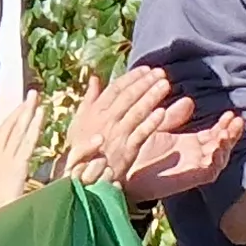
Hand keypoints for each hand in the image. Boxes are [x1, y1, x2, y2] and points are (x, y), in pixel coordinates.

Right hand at [59, 65, 183, 186]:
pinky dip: (151, 123)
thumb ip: (90, 99)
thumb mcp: (80, 121)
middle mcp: (106, 120)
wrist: (80, 177)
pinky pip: (140, 134)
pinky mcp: (126, 151)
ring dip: (151, 97)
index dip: (132, 77)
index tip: (146, 69)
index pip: (116, 88)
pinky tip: (162, 112)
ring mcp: (117, 135)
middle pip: (128, 96)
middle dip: (145, 82)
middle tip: (160, 72)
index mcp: (96, 111)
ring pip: (136, 112)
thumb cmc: (81, 148)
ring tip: (165, 85)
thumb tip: (95, 78)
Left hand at [119, 104, 244, 204]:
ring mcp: (191, 168)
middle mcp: (193, 157)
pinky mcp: (186, 178)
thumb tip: (189, 100)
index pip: (214, 136)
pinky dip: (215, 160)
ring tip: (227, 132)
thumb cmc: (132, 149)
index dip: (225, 127)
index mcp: (189, 145)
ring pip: (218, 159)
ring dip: (226, 146)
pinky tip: (215, 146)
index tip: (231, 114)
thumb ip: (172, 116)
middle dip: (231, 134)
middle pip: (222, 147)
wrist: (117, 169)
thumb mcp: (156, 127)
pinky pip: (207, 172)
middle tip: (237, 120)